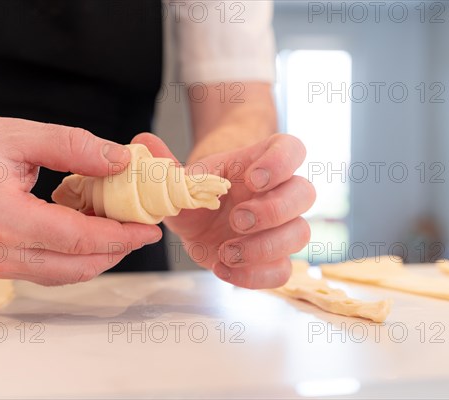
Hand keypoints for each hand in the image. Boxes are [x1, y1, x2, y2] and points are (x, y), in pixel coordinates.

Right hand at [0, 114, 161, 284]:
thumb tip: (119, 161)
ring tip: (120, 228)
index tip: (149, 228)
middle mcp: (1, 253)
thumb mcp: (20, 135)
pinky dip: (75, 256)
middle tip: (142, 229)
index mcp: (5, 220)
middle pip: (77, 266)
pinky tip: (88, 232)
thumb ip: (74, 147)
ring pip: (65, 274)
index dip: (121, 236)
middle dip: (117, 250)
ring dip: (98, 255)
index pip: (79, 240)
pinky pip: (48, 270)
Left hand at [132, 133, 314, 288]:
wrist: (202, 220)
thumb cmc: (199, 192)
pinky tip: (224, 268)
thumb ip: (167, 166)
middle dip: (273, 210)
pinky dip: (255, 275)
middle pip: (304, 193)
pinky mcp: (274, 258)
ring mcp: (280, 227)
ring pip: (299, 234)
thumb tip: (144, 143)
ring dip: (265, 247)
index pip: (291, 149)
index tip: (253, 179)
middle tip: (236, 219)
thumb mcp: (182, 180)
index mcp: (260, 164)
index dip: (281, 163)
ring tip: (225, 252)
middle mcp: (278, 193)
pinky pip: (282, 270)